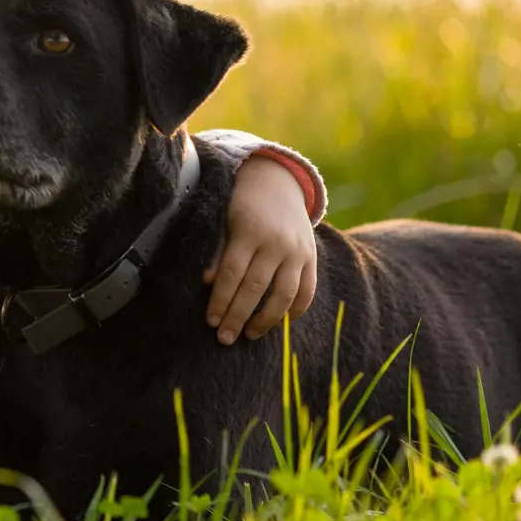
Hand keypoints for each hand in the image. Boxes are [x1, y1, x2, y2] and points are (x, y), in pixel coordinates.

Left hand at [203, 154, 318, 342]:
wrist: (278, 182)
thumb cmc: (243, 206)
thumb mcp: (225, 222)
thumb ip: (218, 252)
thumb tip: (208, 283)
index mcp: (249, 232)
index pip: (232, 274)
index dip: (220, 300)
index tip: (211, 321)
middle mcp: (276, 242)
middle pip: (255, 288)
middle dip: (238, 316)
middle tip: (225, 338)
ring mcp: (297, 250)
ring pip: (283, 294)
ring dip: (266, 319)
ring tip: (250, 334)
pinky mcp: (312, 256)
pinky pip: (307, 290)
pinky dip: (295, 310)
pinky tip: (280, 324)